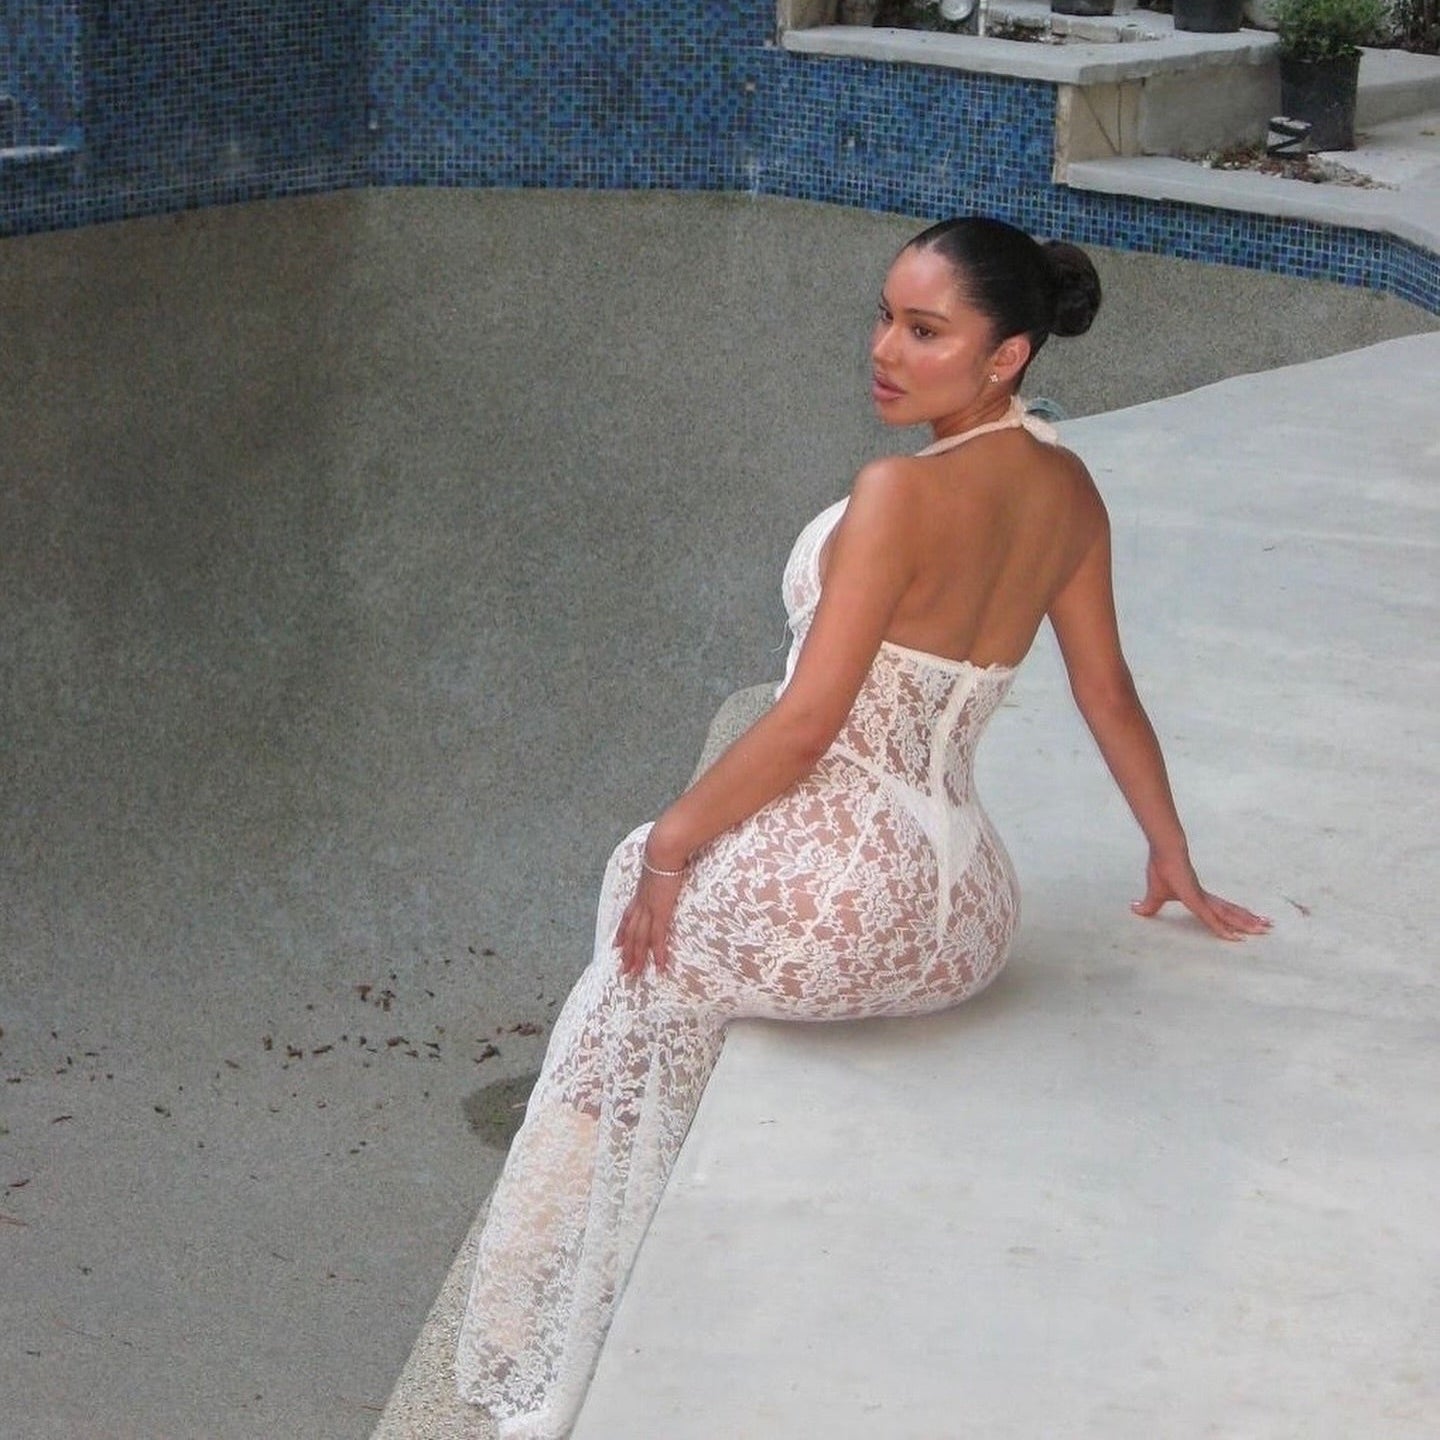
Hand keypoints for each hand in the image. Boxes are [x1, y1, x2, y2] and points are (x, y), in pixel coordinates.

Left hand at [614, 860, 685, 976]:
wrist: (663, 850)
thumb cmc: (665, 850)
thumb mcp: (659, 860)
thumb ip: (661, 866)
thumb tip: (667, 862)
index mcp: (641, 892)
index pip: (628, 917)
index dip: (622, 932)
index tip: (616, 944)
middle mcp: (642, 903)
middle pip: (631, 933)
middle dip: (627, 952)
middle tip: (623, 969)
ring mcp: (650, 909)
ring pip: (640, 939)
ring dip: (637, 958)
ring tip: (634, 974)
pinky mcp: (661, 912)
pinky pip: (658, 938)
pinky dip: (658, 953)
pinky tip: (659, 967)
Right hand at [1131, 851, 1271, 941]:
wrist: (1165, 852)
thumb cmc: (1161, 868)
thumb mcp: (1154, 894)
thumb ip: (1148, 905)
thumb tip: (1134, 909)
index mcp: (1199, 897)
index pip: (1222, 909)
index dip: (1236, 916)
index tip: (1251, 922)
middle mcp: (1206, 898)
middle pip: (1232, 912)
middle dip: (1250, 920)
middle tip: (1268, 927)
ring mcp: (1202, 899)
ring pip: (1229, 916)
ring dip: (1247, 923)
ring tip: (1265, 929)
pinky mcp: (1195, 901)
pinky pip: (1211, 920)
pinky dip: (1223, 929)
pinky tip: (1235, 938)